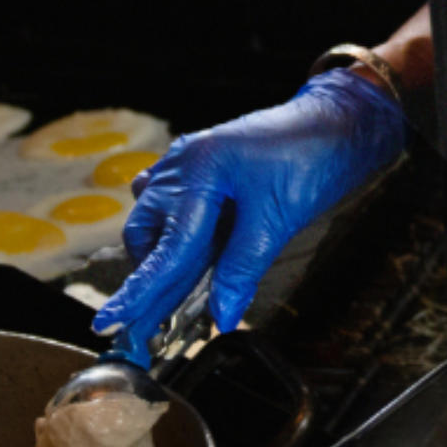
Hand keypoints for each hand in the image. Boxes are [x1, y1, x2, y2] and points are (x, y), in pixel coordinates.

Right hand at [91, 69, 405, 365]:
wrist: (338, 123)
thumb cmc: (311, 159)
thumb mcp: (277, 220)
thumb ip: (242, 270)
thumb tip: (222, 316)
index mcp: (198, 172)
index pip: (163, 248)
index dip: (138, 292)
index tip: (109, 323)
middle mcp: (183, 164)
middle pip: (146, 232)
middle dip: (150, 273)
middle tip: (159, 317)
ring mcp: (189, 161)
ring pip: (157, 218)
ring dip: (164, 253)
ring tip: (181, 289)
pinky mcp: (204, 165)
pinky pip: (173, 201)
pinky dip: (178, 229)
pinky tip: (196, 248)